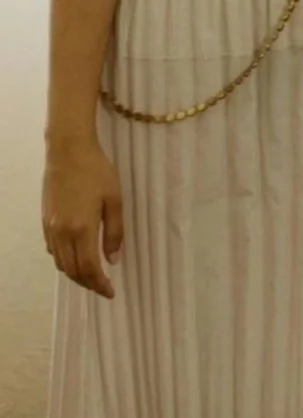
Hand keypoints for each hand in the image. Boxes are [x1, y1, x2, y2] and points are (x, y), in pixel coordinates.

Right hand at [42, 136, 122, 298]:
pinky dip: (65, 261)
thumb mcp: (115, 200)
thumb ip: (114, 232)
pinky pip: (54, 251)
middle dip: (88, 283)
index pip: (89, 268)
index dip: (100, 284)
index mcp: (82, 229)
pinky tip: (77, 257)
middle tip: (104, 288)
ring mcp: (50, 229)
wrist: (68, 152)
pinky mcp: (45, 222)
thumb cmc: (97, 172)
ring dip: (76, 274)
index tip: (111, 292)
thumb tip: (114, 260)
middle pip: (73, 270)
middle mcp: (62, 234)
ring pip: (61, 263)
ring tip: (93, 276)